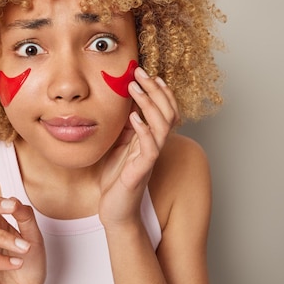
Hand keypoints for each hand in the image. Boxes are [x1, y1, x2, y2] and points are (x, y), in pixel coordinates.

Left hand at [99, 67, 179, 227]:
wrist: (116, 210)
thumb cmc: (116, 179)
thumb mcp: (118, 145)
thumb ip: (124, 126)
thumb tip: (123, 103)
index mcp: (150, 138)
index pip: (165, 109)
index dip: (160, 91)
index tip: (148, 73)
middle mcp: (154, 146)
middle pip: (168, 112)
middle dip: (155, 90)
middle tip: (140, 72)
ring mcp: (149, 158)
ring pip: (162, 126)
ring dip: (150, 104)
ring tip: (136, 88)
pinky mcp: (141, 171)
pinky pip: (149, 149)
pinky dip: (143, 131)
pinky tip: (133, 119)